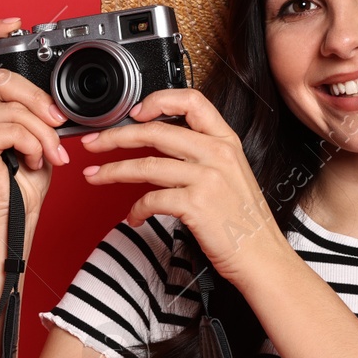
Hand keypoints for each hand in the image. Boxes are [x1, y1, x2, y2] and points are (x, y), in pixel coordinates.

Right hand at [0, 18, 70, 230]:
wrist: (13, 221)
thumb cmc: (22, 183)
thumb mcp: (34, 136)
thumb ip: (33, 111)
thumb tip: (53, 100)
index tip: (16, 23)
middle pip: (3, 78)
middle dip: (40, 101)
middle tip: (58, 125)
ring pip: (14, 107)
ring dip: (42, 132)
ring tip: (49, 154)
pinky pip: (13, 127)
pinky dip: (33, 144)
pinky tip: (32, 162)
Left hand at [79, 88, 289, 284]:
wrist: (263, 256)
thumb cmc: (245, 221)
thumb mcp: (232, 175)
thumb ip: (203, 155)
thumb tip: (161, 145)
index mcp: (226, 141)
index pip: (191, 101)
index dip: (158, 101)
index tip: (134, 112)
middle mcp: (217, 154)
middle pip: (155, 131)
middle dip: (116, 136)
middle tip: (94, 143)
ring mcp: (207, 178)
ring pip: (146, 164)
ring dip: (112, 171)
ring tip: (95, 176)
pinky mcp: (196, 205)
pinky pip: (151, 199)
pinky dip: (136, 209)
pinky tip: (133, 217)